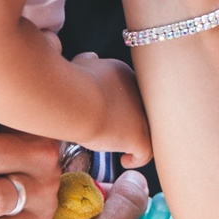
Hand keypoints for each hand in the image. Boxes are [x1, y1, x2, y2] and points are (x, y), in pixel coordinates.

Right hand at [71, 52, 150, 167]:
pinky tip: (125, 160)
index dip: (121, 105)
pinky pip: (146, 152)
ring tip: (125, 147)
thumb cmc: (70, 83)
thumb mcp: (80, 65)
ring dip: (136, 137)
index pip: (128, 92)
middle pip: (141, 110)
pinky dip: (137, 158)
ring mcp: (142, 114)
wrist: (75, 99)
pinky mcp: (141, 136)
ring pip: (147, 130)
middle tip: (120, 132)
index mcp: (125, 74)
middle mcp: (139, 92)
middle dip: (132, 120)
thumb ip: (87, 63)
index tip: (111, 114)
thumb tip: (90, 57)